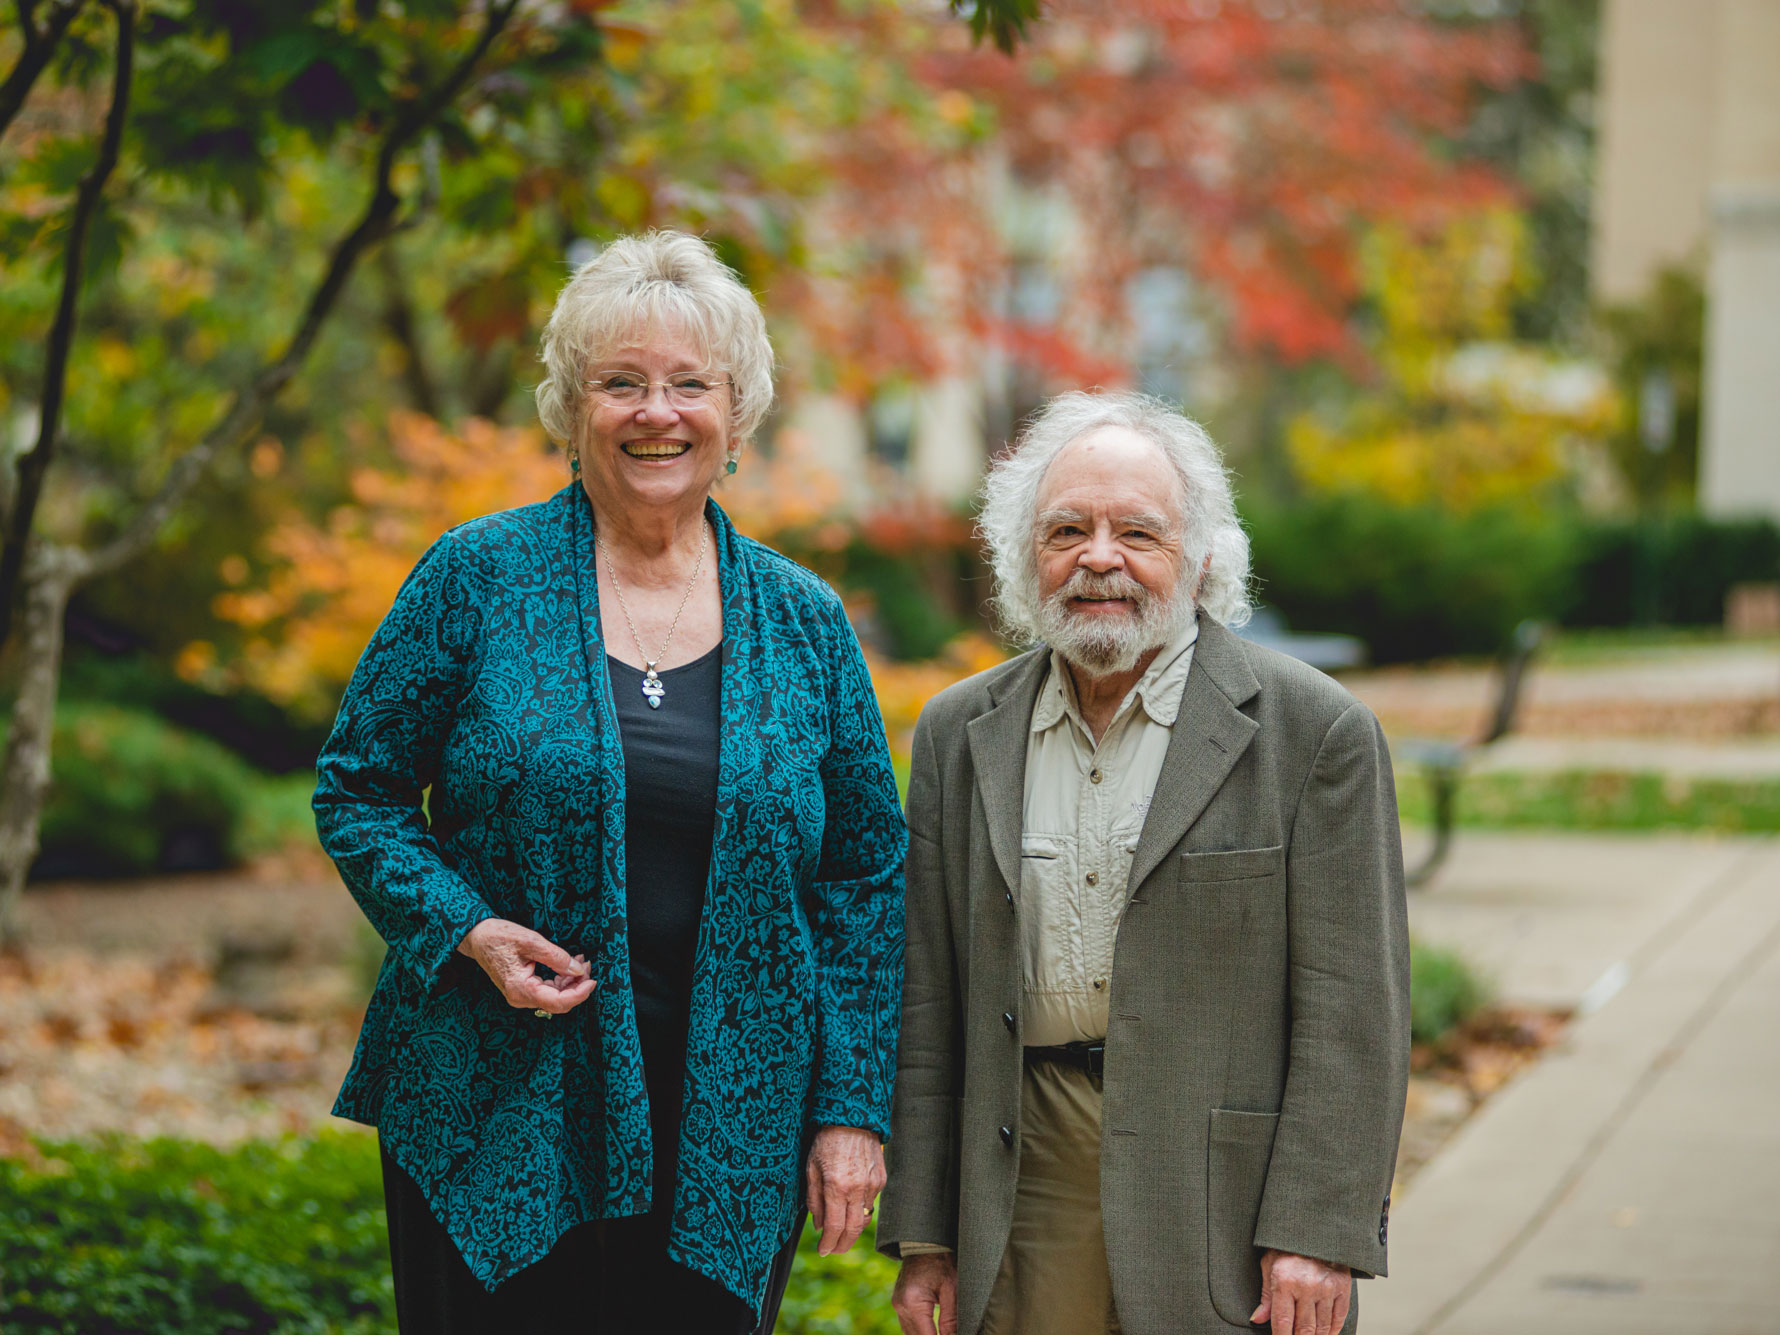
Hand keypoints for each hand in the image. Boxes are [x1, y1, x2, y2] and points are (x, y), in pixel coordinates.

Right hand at [458, 919, 594, 1014]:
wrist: (478, 937)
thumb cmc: (499, 937)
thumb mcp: (531, 941)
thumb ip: (556, 957)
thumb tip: (577, 970)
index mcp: (520, 990)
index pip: (558, 1002)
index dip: (579, 994)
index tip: (592, 980)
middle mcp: (520, 998)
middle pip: (558, 1002)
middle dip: (577, 985)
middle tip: (586, 965)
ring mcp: (521, 995)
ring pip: (555, 997)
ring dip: (570, 981)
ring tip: (579, 961)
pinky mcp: (523, 989)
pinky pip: (547, 990)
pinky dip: (561, 979)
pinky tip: (568, 964)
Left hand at [803, 1125, 885, 1255]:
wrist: (852, 1118)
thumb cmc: (826, 1141)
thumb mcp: (811, 1169)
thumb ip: (814, 1200)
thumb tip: (819, 1225)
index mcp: (836, 1187)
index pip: (834, 1227)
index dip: (828, 1244)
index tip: (823, 1250)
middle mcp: (856, 1189)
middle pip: (853, 1230)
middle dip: (842, 1245)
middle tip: (834, 1250)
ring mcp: (872, 1185)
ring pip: (864, 1218)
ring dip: (853, 1229)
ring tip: (842, 1232)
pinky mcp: (881, 1179)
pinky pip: (871, 1202)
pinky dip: (861, 1209)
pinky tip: (852, 1204)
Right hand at [892, 1252, 957, 1334]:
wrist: (924, 1242)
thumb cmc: (941, 1261)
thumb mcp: (952, 1289)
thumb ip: (951, 1319)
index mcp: (913, 1302)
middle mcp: (901, 1305)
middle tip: (950, 1334)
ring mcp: (897, 1305)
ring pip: (910, 1334)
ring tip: (944, 1332)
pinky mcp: (899, 1303)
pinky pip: (908, 1325)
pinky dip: (920, 1331)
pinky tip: (933, 1331)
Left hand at [1251, 1249, 1350, 1334]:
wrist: (1314, 1229)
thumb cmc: (1286, 1247)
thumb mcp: (1269, 1265)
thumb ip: (1266, 1296)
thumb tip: (1257, 1319)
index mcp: (1284, 1281)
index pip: (1282, 1322)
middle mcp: (1306, 1286)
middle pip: (1304, 1329)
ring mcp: (1326, 1287)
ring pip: (1322, 1327)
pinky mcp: (1342, 1286)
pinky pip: (1338, 1317)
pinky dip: (1332, 1330)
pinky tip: (1325, 1333)